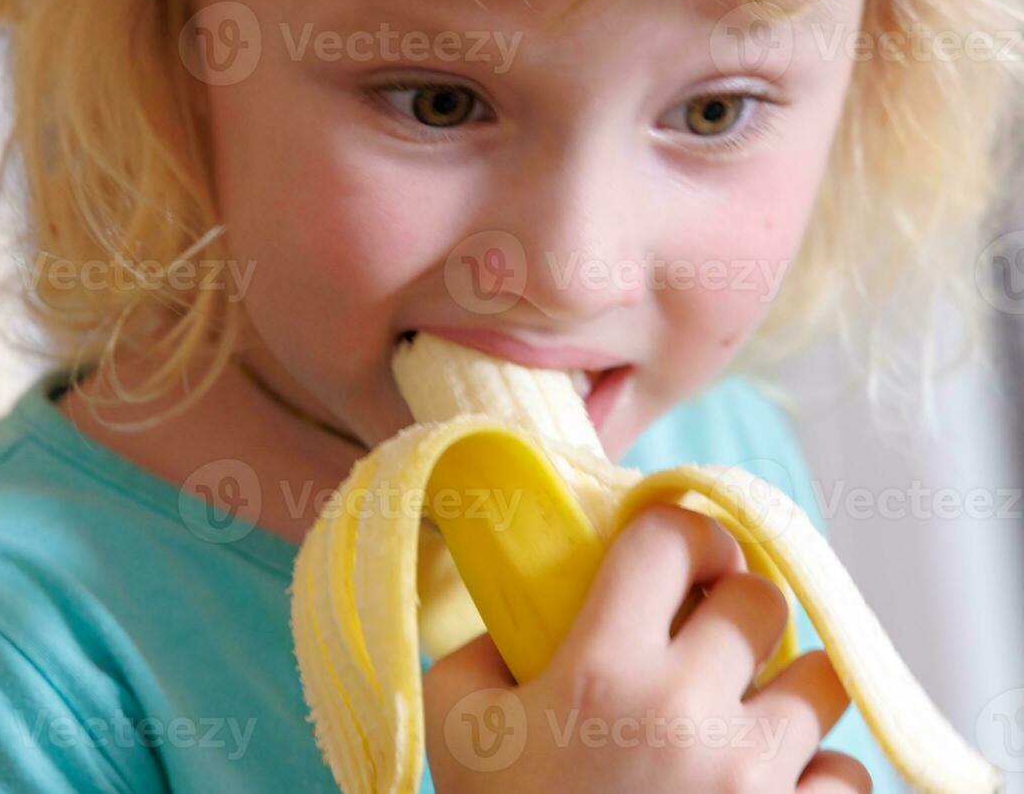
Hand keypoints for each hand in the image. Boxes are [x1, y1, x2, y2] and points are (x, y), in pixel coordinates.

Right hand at [423, 503, 870, 792]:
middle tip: (706, 640)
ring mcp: (751, 777)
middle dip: (734, 610)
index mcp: (600, 670)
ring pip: (822, 679)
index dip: (683, 533)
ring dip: (784, 687)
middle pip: (763, 600)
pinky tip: (764, 780)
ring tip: (742, 712)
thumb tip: (533, 611)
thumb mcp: (455, 721)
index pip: (671, 538)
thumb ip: (485, 645)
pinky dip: (813, 771)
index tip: (680, 560)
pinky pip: (845, 770)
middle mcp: (685, 712)